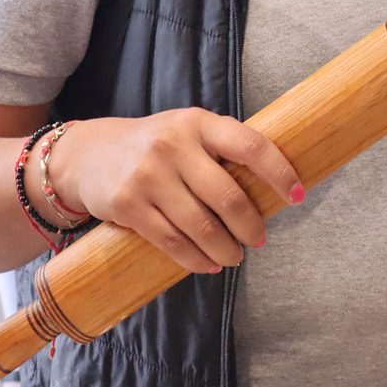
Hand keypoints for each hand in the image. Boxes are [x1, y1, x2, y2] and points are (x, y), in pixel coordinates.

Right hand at [50, 109, 303, 273]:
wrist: (88, 154)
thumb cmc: (154, 145)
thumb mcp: (187, 131)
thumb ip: (222, 149)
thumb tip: (273, 187)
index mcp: (198, 122)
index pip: (251, 146)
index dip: (280, 173)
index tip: (297, 196)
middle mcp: (173, 145)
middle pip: (227, 196)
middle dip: (250, 226)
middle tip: (258, 239)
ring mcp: (148, 175)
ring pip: (201, 225)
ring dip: (226, 249)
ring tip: (234, 257)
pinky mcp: (128, 204)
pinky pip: (172, 241)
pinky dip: (195, 259)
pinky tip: (208, 264)